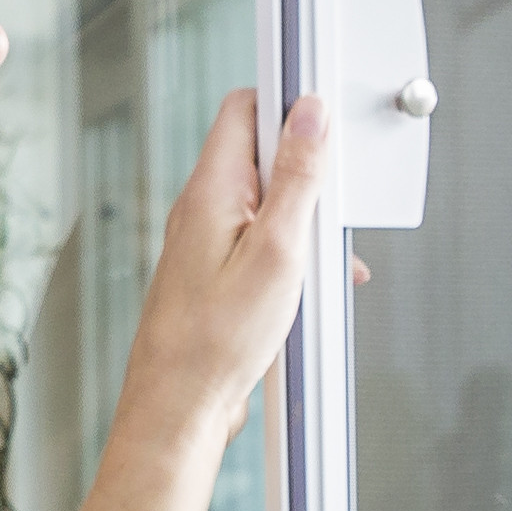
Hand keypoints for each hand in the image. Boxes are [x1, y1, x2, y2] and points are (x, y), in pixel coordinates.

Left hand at [105, 89, 330, 459]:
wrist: (180, 407)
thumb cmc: (215, 343)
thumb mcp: (278, 251)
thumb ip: (297, 179)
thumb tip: (309, 116)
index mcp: (211, 190)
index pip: (247, 107)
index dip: (290, 103)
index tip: (326, 116)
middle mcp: (202, 208)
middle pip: (263, 154)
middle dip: (308, 173)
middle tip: (330, 208)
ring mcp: (206, 240)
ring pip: (268, 202)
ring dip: (305, 222)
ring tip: (322, 260)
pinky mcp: (215, 272)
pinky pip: (261, 241)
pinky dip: (292, 255)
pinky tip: (308, 288)